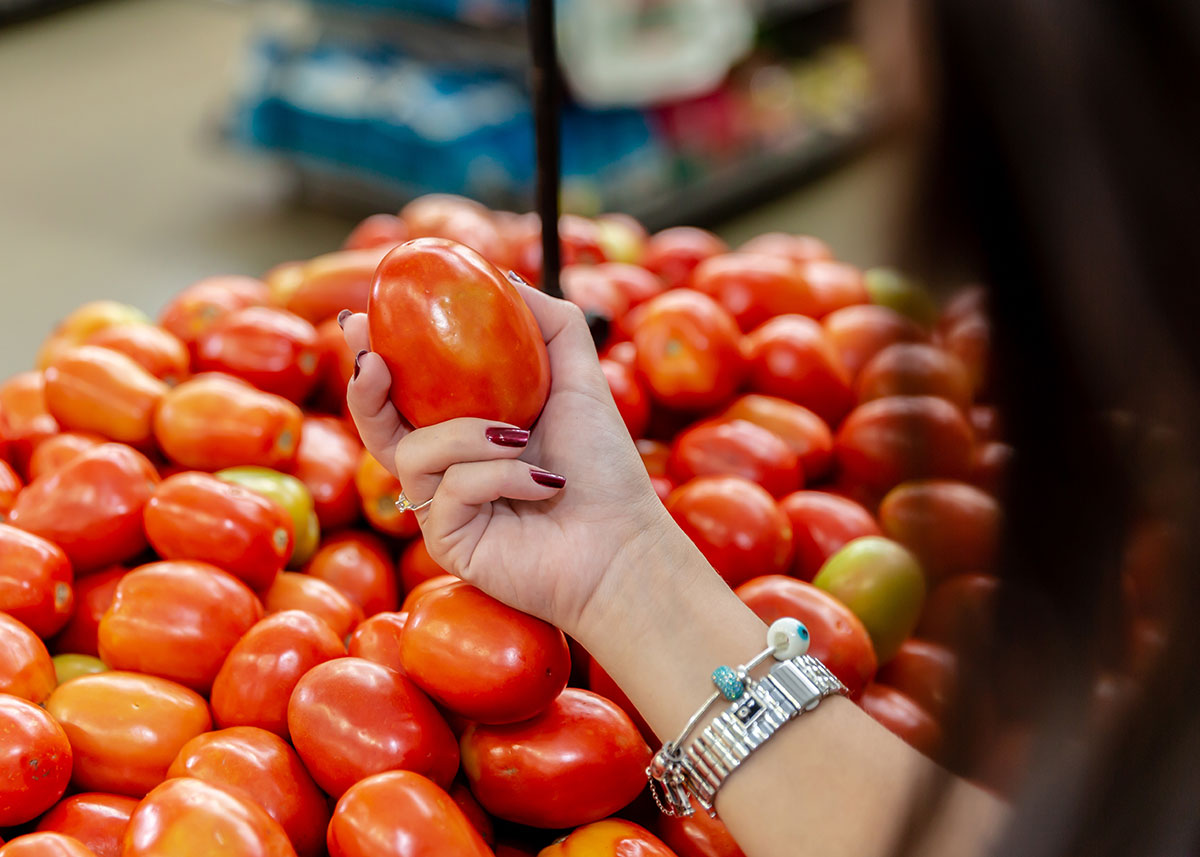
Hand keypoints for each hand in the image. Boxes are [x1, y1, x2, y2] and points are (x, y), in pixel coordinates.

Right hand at [342, 283, 674, 635]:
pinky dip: (499, 474)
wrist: (621, 541)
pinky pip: (448, 488)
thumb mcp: (579, 378)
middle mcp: (447, 468)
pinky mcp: (446, 541)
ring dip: (468, 435)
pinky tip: (541, 482)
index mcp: (467, 429)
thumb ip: (549, 324)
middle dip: (364, 389)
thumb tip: (507, 279)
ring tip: (521, 436)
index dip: (374, 355)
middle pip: (378, 425)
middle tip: (372, 359)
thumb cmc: (603, 467)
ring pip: (414, 451)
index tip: (362, 320)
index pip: (405, 391)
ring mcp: (441, 508)